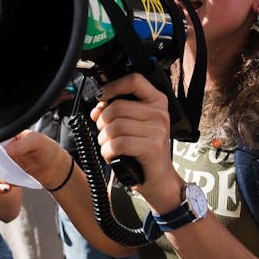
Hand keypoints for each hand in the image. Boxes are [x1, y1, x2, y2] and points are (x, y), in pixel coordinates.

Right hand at [4, 129, 68, 186]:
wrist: (55, 167)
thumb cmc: (47, 149)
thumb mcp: (37, 141)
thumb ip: (21, 144)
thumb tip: (5, 150)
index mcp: (9, 138)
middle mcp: (4, 152)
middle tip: (7, 166)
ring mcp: (5, 166)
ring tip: (9, 180)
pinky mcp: (7, 179)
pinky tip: (6, 188)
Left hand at [91, 73, 176, 204]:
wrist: (158, 178)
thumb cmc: (143, 150)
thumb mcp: (134, 123)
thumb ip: (118, 109)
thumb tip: (99, 105)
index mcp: (156, 101)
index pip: (134, 80)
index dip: (113, 86)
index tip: (101, 96)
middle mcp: (160, 113)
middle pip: (116, 107)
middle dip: (102, 122)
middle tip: (105, 133)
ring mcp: (158, 130)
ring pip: (114, 126)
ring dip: (104, 139)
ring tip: (110, 145)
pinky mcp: (152, 147)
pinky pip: (117, 143)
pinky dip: (107, 151)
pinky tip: (112, 155)